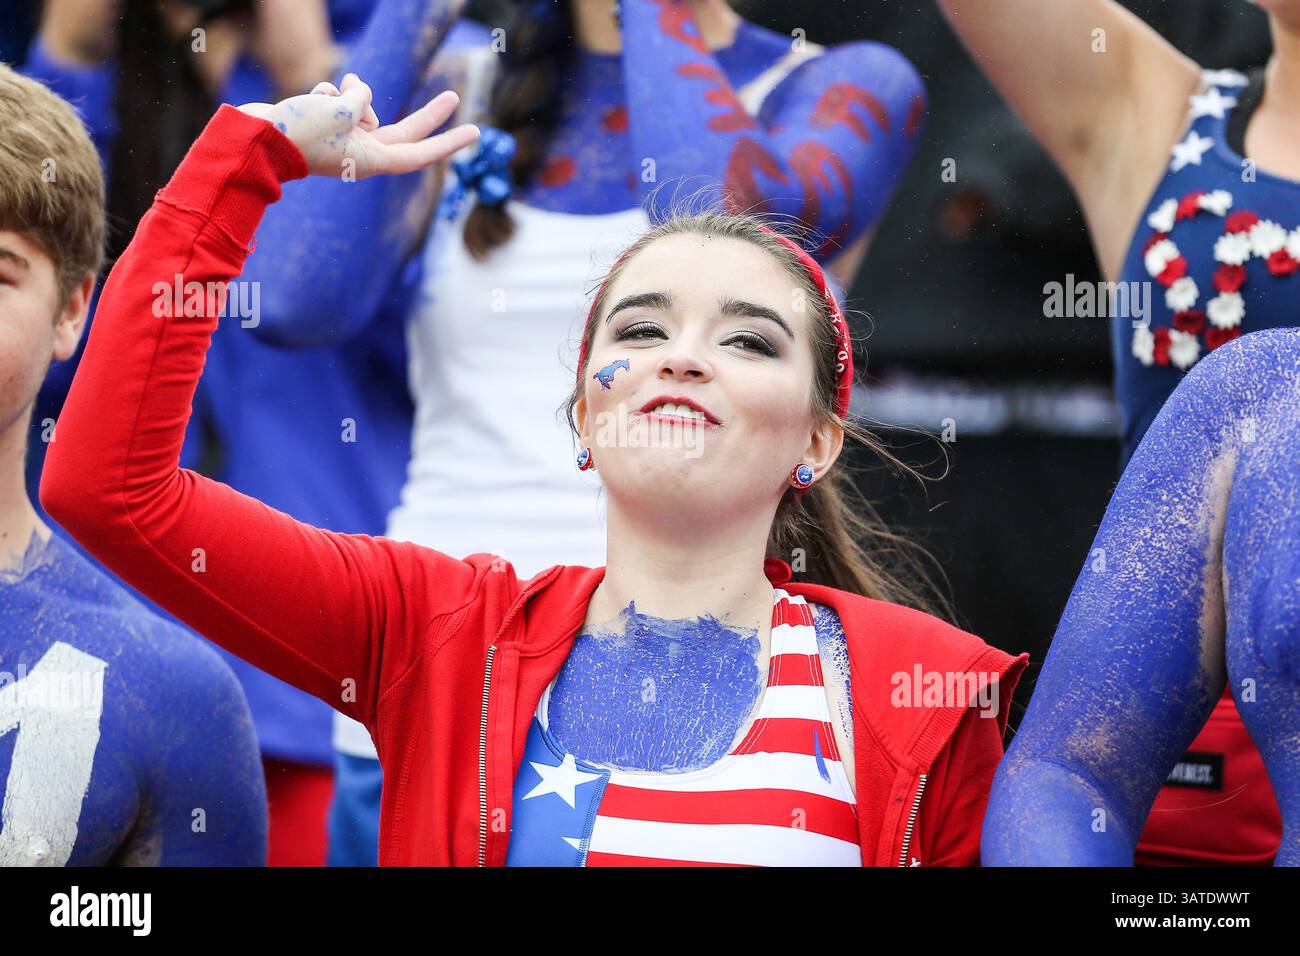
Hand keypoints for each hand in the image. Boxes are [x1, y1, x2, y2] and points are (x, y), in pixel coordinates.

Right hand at [237, 72, 479, 179]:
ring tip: (328, 101)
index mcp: (372, 161)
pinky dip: (329, 93)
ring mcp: (344, 140)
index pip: (420, 154)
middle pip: (404, 130)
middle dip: (427, 112)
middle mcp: (362, 153)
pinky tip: (310, 101)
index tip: (476, 133)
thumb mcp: (343, 109)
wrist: (254, 137)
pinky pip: (341, 99)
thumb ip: (362, 98)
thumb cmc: (301, 129)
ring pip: (365, 104)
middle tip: (455, 95)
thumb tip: (360, 88)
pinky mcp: (327, 125)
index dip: (448, 142)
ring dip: (352, 93)